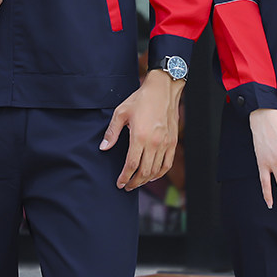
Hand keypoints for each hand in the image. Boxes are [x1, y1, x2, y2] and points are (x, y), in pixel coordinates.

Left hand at [99, 69, 183, 190]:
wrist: (162, 89)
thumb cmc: (141, 99)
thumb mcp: (121, 112)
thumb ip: (112, 132)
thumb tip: (103, 147)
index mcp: (140, 136)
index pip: (131, 165)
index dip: (125, 177)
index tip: (119, 183)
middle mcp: (154, 142)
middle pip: (144, 171)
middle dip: (134, 182)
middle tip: (127, 186)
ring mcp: (165, 143)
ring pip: (156, 170)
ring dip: (145, 179)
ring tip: (137, 182)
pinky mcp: (173, 141)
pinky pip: (167, 163)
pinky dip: (160, 173)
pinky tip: (153, 175)